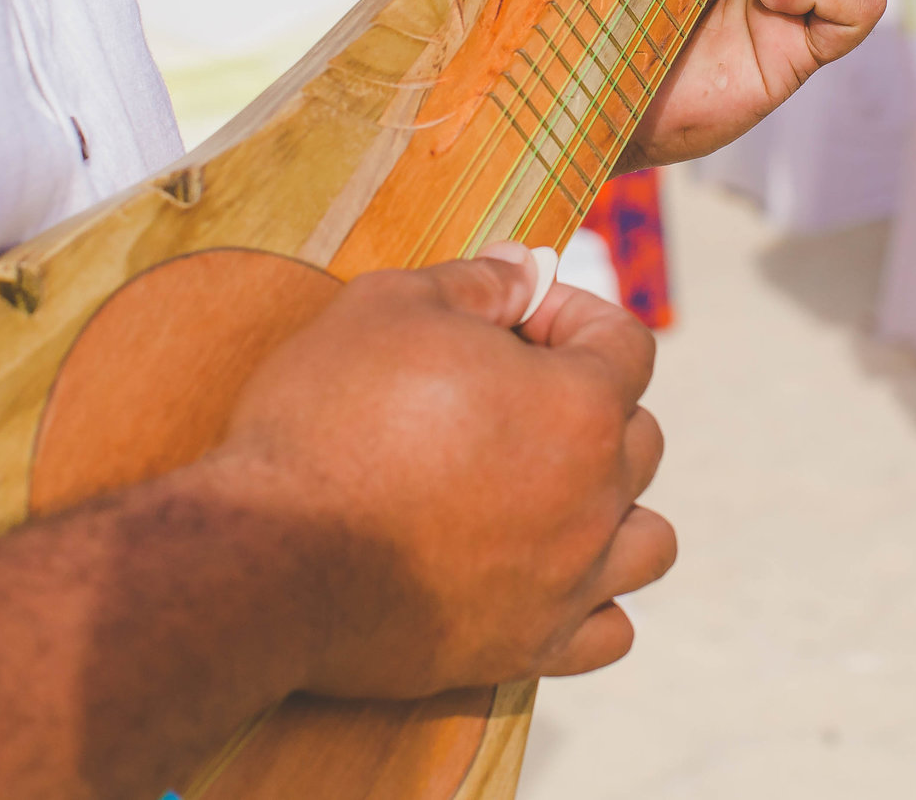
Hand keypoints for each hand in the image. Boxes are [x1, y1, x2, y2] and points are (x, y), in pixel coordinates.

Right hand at [203, 246, 669, 697]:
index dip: (571, 315)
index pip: (626, 343)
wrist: (269, 556)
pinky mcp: (528, 645)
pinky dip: (591, 601)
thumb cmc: (328, 421)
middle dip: (585, 402)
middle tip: (503, 397)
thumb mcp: (389, 306)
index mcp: (579, 406)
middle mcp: (595, 497)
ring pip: (646, 540)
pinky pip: (608, 632)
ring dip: (611, 507)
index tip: (514, 319)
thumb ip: (476, 281)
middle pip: (638, 437)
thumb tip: (523, 269)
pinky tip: (543, 572)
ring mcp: (569, 581)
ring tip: (543, 490)